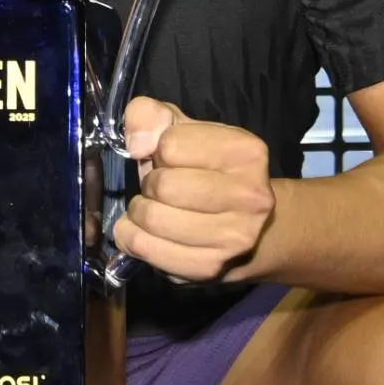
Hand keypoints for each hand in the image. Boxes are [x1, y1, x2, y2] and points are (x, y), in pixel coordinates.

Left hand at [110, 97, 276, 281]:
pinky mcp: (210, 267)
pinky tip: (147, 232)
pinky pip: (145, 248)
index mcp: (247, 152)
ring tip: (154, 209)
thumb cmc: (208, 172)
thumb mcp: (183, 130)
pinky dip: (133, 238)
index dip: (160, 151)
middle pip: (163, 185)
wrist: (246, 227)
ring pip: (152, 219)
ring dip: (139, 212)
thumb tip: (137, 143)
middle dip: (150, 185)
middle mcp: (250, 196)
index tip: (171, 160)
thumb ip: (151, 117)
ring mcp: (233, 237)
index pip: (170, 145)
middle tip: (161, 189)